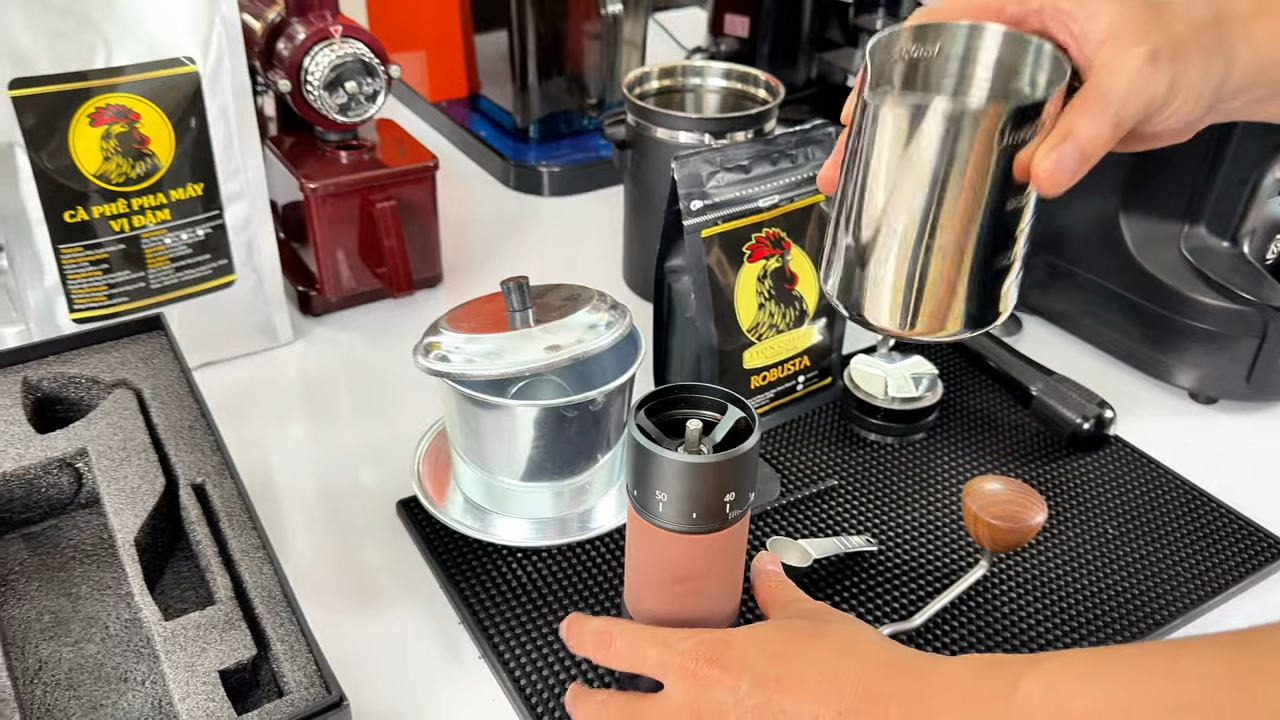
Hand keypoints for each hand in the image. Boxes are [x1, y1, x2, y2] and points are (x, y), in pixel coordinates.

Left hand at [558, 551, 994, 718]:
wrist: (894, 713)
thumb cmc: (851, 674)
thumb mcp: (805, 618)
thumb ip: (775, 594)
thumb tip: (767, 573)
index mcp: (703, 663)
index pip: (619, 644)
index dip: (585, 636)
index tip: (573, 631)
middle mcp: (696, 712)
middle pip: (610, 714)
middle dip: (587, 703)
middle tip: (577, 695)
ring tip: (625, 718)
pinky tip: (697, 719)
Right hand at [817, 0, 1240, 198]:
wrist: (1220, 72)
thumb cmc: (1191, 40)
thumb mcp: (1135, 78)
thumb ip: (1087, 128)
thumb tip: (1040, 170)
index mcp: (1025, 2)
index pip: (936, 25)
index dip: (891, 64)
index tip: (862, 103)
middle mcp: (1015, 37)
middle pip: (929, 74)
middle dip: (883, 116)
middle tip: (849, 158)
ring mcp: (1021, 79)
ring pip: (952, 111)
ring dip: (914, 147)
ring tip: (874, 182)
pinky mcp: (1035, 115)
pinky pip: (987, 139)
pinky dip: (961, 165)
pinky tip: (938, 190)